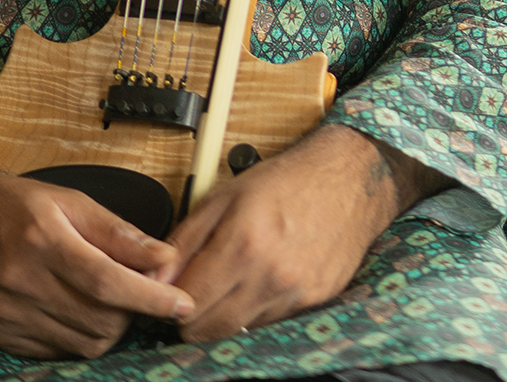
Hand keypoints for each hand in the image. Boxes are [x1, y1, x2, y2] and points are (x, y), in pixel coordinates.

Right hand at [0, 163, 195, 358]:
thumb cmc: (13, 206)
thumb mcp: (71, 202)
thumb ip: (120, 233)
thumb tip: (165, 257)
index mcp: (43, 241)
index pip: (107, 281)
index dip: (150, 297)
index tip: (180, 303)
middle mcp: (21, 282)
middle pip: (99, 319)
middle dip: (133, 311)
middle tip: (141, 291)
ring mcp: (6, 314)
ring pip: (82, 343)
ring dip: (110, 327)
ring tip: (110, 299)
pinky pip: (57, 351)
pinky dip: (80, 337)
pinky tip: (80, 311)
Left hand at [163, 124, 447, 340]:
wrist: (352, 177)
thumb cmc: (288, 179)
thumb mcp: (224, 195)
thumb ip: (185, 241)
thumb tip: (155, 279)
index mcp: (243, 244)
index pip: (186, 303)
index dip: (171, 299)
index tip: (173, 289)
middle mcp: (271, 275)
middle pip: (209, 329)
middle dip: (194, 315)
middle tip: (197, 290)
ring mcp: (296, 292)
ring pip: (239, 330)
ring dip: (227, 314)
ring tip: (233, 280)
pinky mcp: (316, 300)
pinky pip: (271, 321)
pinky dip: (258, 308)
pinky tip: (263, 279)